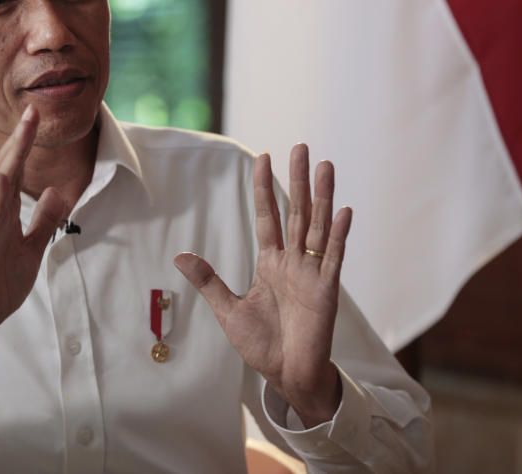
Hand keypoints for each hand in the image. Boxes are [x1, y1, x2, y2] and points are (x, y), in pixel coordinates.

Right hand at [0, 106, 65, 377]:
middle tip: (32, 110)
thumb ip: (43, 221)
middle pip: (6, 169)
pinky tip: (2, 179)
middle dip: (19, 140)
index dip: (27, 144)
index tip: (37, 117)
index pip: (17, 171)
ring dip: (9, 160)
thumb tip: (57, 192)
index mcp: (6, 214)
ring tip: (21, 134)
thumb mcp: (32, 249)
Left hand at [174, 145, 351, 425]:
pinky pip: (333, 257)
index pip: (268, 217)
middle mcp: (293, 261)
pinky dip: (337, 235)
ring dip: (322, 196)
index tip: (263, 157)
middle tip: (300, 146)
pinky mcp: (326, 290)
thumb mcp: (228, 309)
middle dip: (297, 179)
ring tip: (325, 166)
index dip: (265, 188)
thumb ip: (209, 281)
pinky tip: (343, 211)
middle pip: (296, 211)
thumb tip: (179, 257)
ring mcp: (312, 273)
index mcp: (271, 262)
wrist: (287, 375)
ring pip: (317, 226)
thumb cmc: (261, 343)